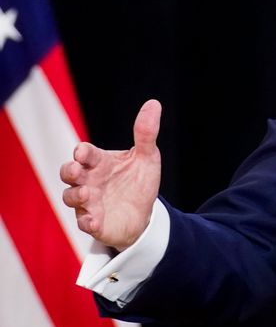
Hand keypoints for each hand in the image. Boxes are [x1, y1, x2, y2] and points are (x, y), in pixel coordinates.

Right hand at [60, 99, 162, 250]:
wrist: (144, 214)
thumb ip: (146, 133)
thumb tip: (154, 103)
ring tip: (86, 193)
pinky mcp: (94, 222)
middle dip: (69, 171)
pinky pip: (84, 223)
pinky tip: (93, 221)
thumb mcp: (146, 156)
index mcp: (100, 162)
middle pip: (69, 173)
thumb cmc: (138, 181)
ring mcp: (88, 202)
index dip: (82, 152)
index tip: (83, 152)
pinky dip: (86, 222)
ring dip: (75, 195)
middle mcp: (88, 181)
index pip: (85, 153)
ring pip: (70, 197)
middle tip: (75, 170)